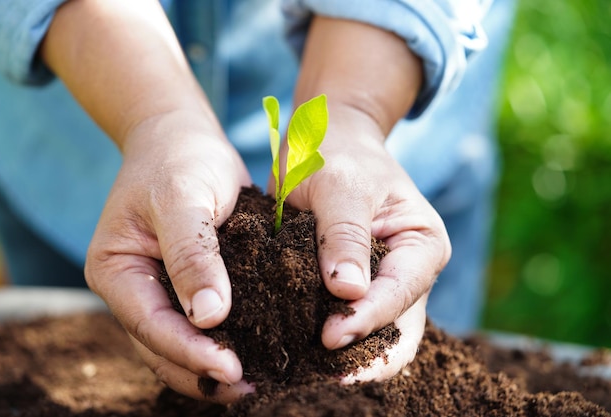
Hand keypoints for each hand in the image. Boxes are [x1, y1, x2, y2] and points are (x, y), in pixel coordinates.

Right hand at [85, 114, 253, 401]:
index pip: (150, 324)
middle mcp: (133, 288)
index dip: (189, 351)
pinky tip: (257, 351)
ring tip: (257, 383)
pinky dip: (226, 340)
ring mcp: (158, 289)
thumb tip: (208, 318)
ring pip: (181, 342)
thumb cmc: (178, 159)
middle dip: (202, 371)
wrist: (183, 138)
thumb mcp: (183, 197)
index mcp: (116, 269)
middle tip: (250, 388)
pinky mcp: (186, 285)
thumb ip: (192, 254)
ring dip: (213, 365)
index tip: (231, 369)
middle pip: (161, 345)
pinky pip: (202, 323)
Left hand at [279, 107, 450, 380]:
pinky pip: (344, 322)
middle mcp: (409, 273)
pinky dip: (328, 342)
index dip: (367, 320)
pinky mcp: (351, 290)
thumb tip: (347, 292)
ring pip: (373, 337)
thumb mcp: (340, 183)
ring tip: (307, 379)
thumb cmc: (337, 152)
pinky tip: (299, 358)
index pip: (400, 293)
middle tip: (321, 381)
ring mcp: (381, 285)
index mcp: (422, 245)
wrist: (326, 140)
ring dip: (346, 360)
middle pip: (397, 332)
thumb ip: (344, 233)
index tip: (328, 338)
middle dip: (363, 359)